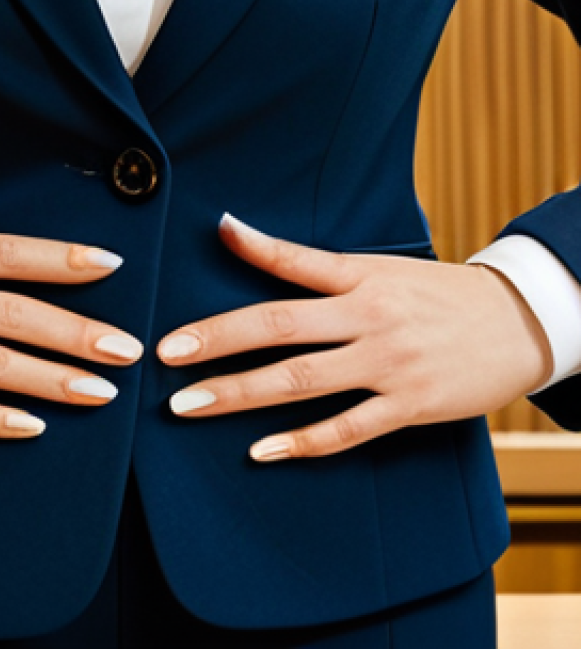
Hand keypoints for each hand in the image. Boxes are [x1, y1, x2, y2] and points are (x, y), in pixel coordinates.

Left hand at [158, 214, 553, 460]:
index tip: (216, 234)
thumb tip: (244, 238)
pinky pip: (347, 429)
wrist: (519, 324)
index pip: (295, 260)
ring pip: (300, 381)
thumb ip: (322, 269)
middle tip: (166, 353)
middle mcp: (369, 316)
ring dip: (238, 394)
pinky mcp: (410, 406)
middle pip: (279, 326)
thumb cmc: (438, 295)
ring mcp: (388, 364)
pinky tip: (261, 450)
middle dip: (217, 340)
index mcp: (362, 277)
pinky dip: (301, 441)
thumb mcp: (383, 270)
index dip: (252, 248)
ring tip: (187, 404)